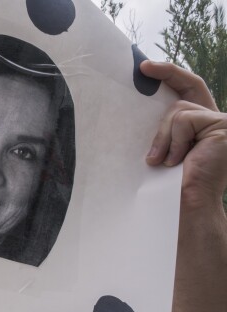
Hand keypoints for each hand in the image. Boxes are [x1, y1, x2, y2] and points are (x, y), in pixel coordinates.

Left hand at [141, 61, 225, 210]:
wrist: (186, 203)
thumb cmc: (170, 182)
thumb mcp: (162, 147)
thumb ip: (161, 127)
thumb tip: (135, 106)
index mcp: (200, 123)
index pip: (188, 88)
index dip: (170, 74)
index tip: (145, 66)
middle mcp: (214, 118)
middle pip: (185, 89)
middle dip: (165, 73)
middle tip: (143, 67)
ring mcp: (221, 121)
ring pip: (178, 109)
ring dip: (163, 135)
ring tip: (163, 160)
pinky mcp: (222, 125)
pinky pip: (185, 120)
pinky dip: (175, 140)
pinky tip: (177, 160)